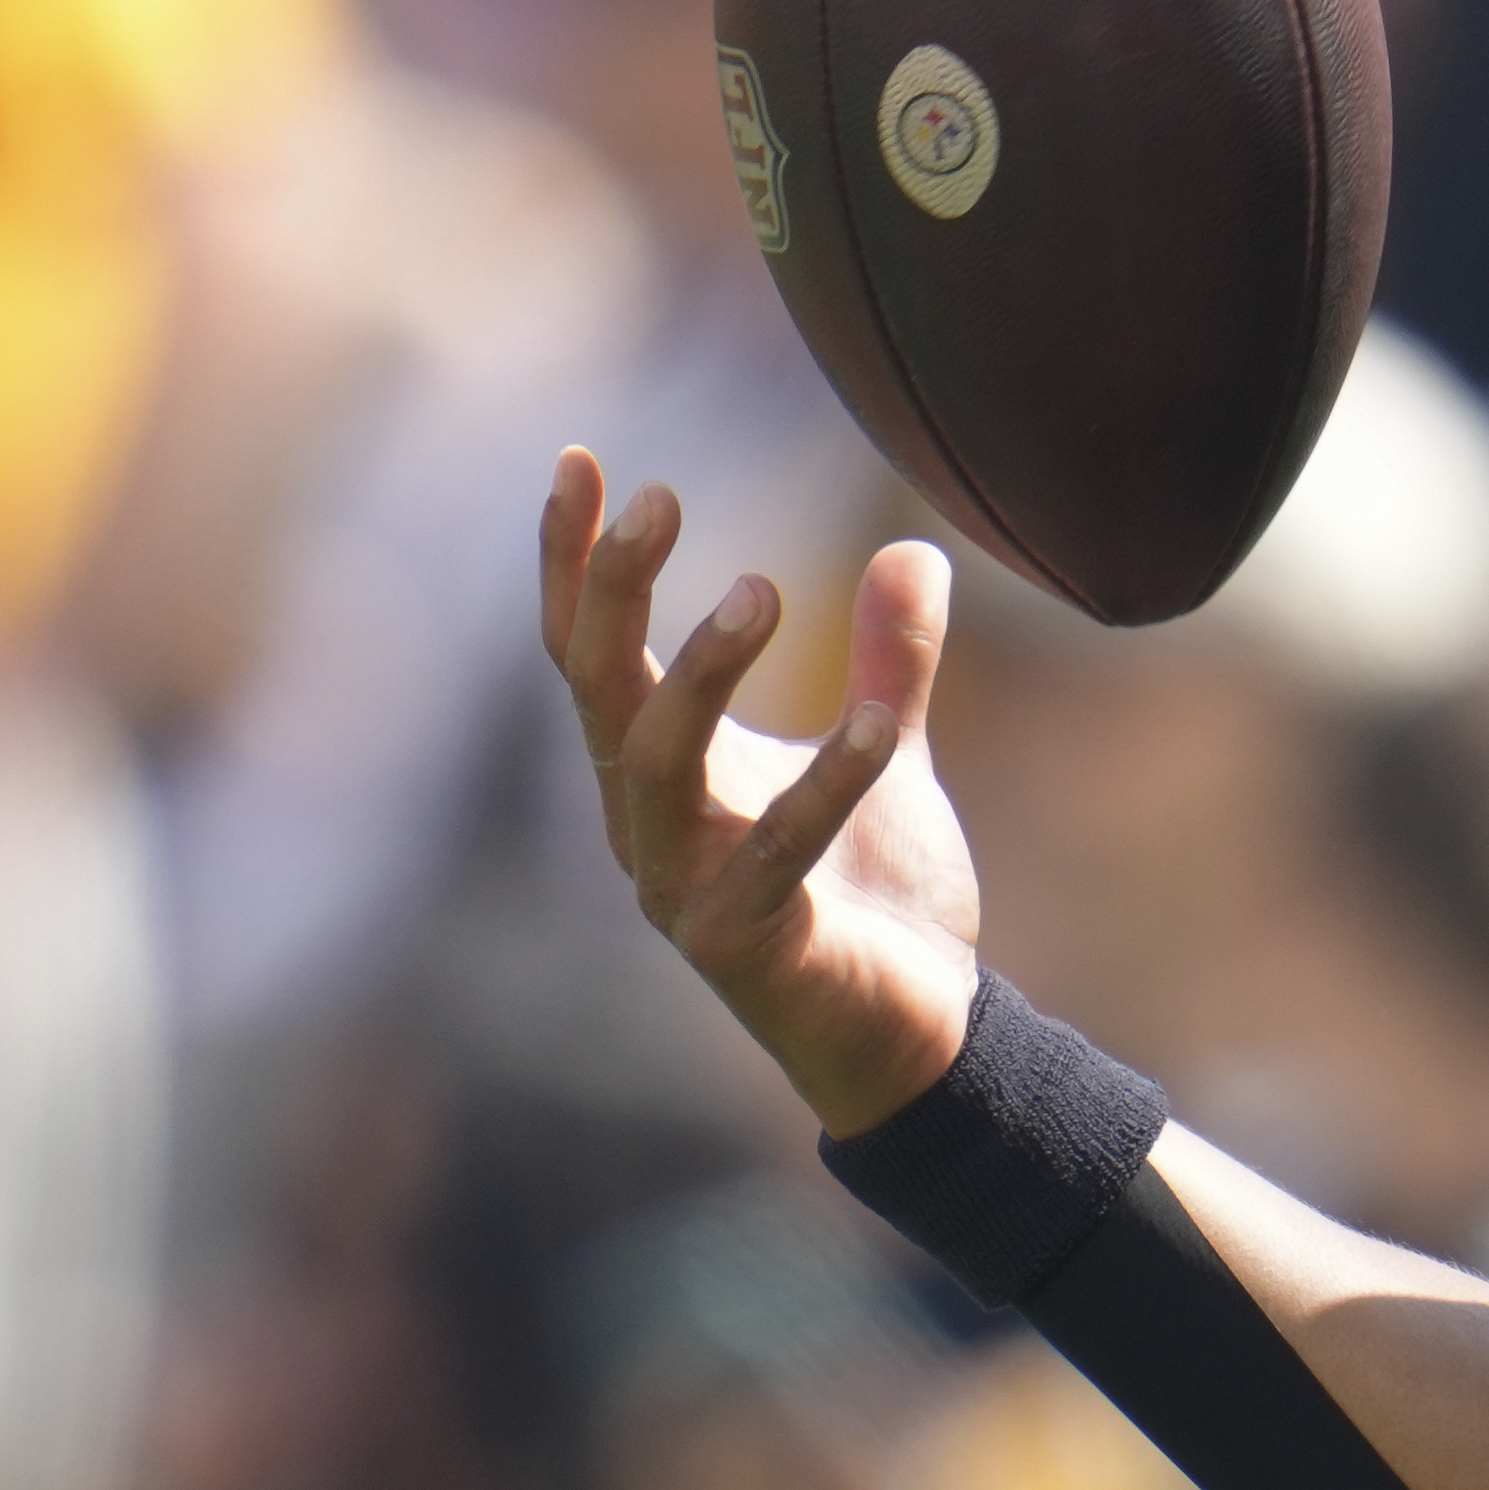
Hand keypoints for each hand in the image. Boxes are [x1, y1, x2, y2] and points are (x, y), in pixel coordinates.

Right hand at [539, 449, 982, 1136]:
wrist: (915, 1032)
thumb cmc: (873, 894)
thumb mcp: (888, 754)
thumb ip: (893, 661)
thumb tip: (915, 550)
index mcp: (662, 771)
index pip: (589, 651)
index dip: (573, 561)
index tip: (579, 458)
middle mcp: (648, 825)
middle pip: (598, 691)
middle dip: (611, 593)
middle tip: (660, 499)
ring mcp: (685, 890)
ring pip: (656, 767)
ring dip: (700, 675)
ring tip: (761, 588)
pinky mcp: (746, 948)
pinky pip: (775, 857)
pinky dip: (825, 787)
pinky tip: (882, 727)